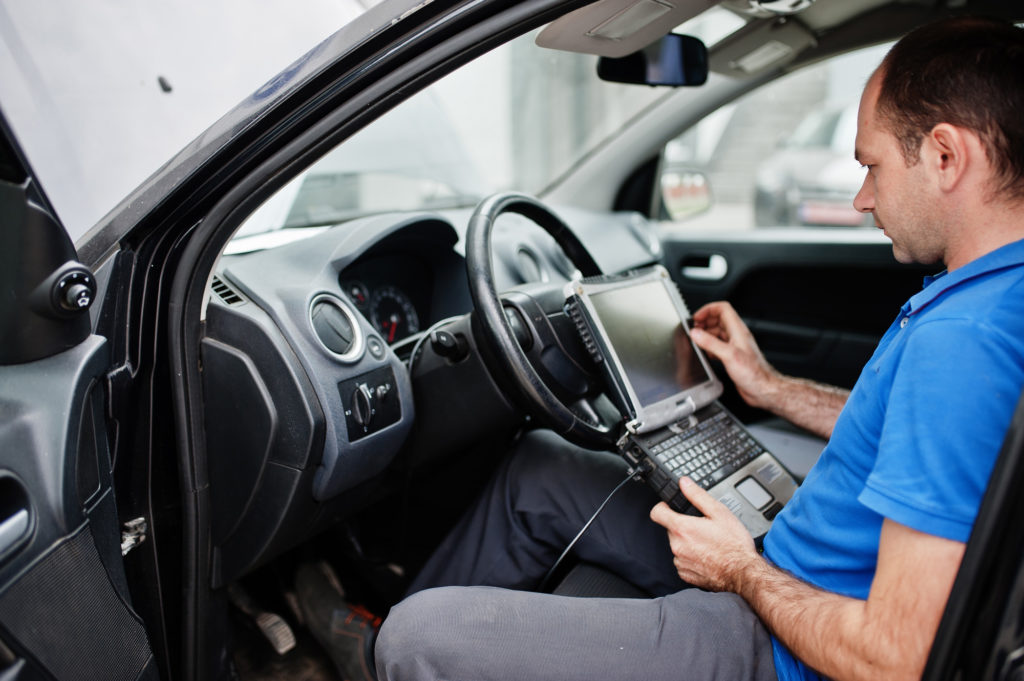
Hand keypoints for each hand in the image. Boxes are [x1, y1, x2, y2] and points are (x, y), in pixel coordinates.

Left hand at [649, 477, 760, 591]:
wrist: (743, 572)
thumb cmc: (734, 545)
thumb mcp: (719, 512)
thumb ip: (697, 495)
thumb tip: (684, 483)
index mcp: (682, 528)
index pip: (657, 513)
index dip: (663, 507)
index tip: (670, 507)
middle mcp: (677, 546)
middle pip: (671, 530)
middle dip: (683, 526)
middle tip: (702, 527)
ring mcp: (681, 561)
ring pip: (678, 546)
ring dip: (688, 543)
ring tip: (708, 543)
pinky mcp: (686, 575)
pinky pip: (683, 561)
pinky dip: (692, 557)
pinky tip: (707, 555)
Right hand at [690, 301, 778, 408]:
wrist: (762, 388)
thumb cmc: (753, 373)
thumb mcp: (728, 355)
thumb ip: (710, 343)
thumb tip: (696, 333)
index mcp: (738, 330)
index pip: (723, 309)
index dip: (708, 309)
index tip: (697, 318)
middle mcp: (736, 336)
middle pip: (718, 319)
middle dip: (705, 321)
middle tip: (694, 329)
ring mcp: (734, 346)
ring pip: (717, 332)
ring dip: (706, 334)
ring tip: (697, 340)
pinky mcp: (732, 356)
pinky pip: (718, 345)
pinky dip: (709, 346)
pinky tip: (706, 352)